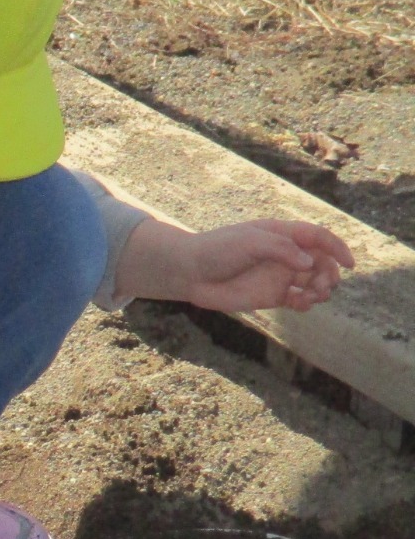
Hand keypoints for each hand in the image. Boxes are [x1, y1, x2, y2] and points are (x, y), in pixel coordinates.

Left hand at [118, 218, 353, 311]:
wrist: (190, 272)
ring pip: (314, 282)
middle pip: (322, 262)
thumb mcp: (250, 242)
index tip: (349, 263)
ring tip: (311, 295)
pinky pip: (299, 300)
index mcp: (282, 234)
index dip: (337, 248)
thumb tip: (310, 263)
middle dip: (329, 274)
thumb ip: (281, 249)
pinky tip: (300, 303)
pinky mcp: (272, 295)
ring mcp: (279, 275)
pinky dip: (307, 303)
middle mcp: (285, 255)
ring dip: (322, 289)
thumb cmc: (217, 250)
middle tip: (321, 285)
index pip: (319, 237)